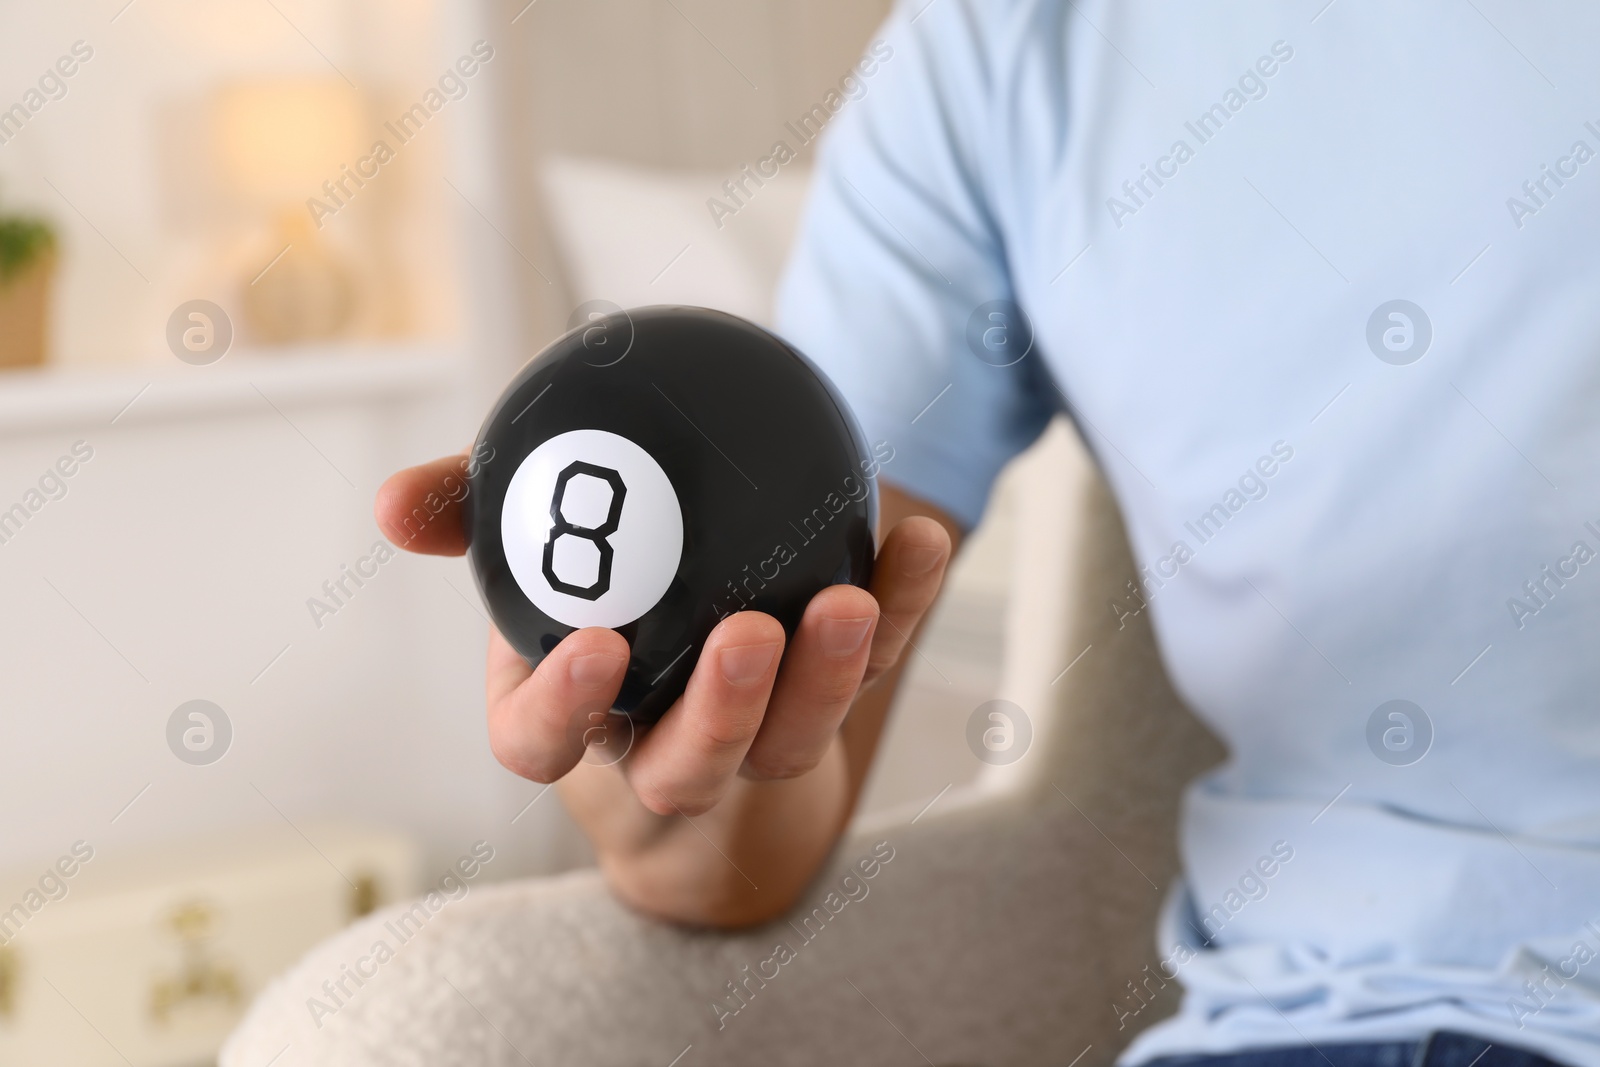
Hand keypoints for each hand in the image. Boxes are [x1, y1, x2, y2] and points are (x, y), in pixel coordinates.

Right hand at [374, 451, 953, 815]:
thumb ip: (469, 512)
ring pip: (789, 742)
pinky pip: (872, 664)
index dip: (563, 710)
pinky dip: (901, 604)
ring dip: (825, 681)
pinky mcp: (833, 698)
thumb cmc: (591, 577)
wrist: (693, 596)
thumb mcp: (522, 539)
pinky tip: (919, 538)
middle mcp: (661, 744)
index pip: (542, 740)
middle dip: (720, 713)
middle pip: (689, 765)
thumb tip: (391, 504)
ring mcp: (756, 735)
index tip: (598, 644)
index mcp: (573, 714)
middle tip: (747, 631)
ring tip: (845, 602)